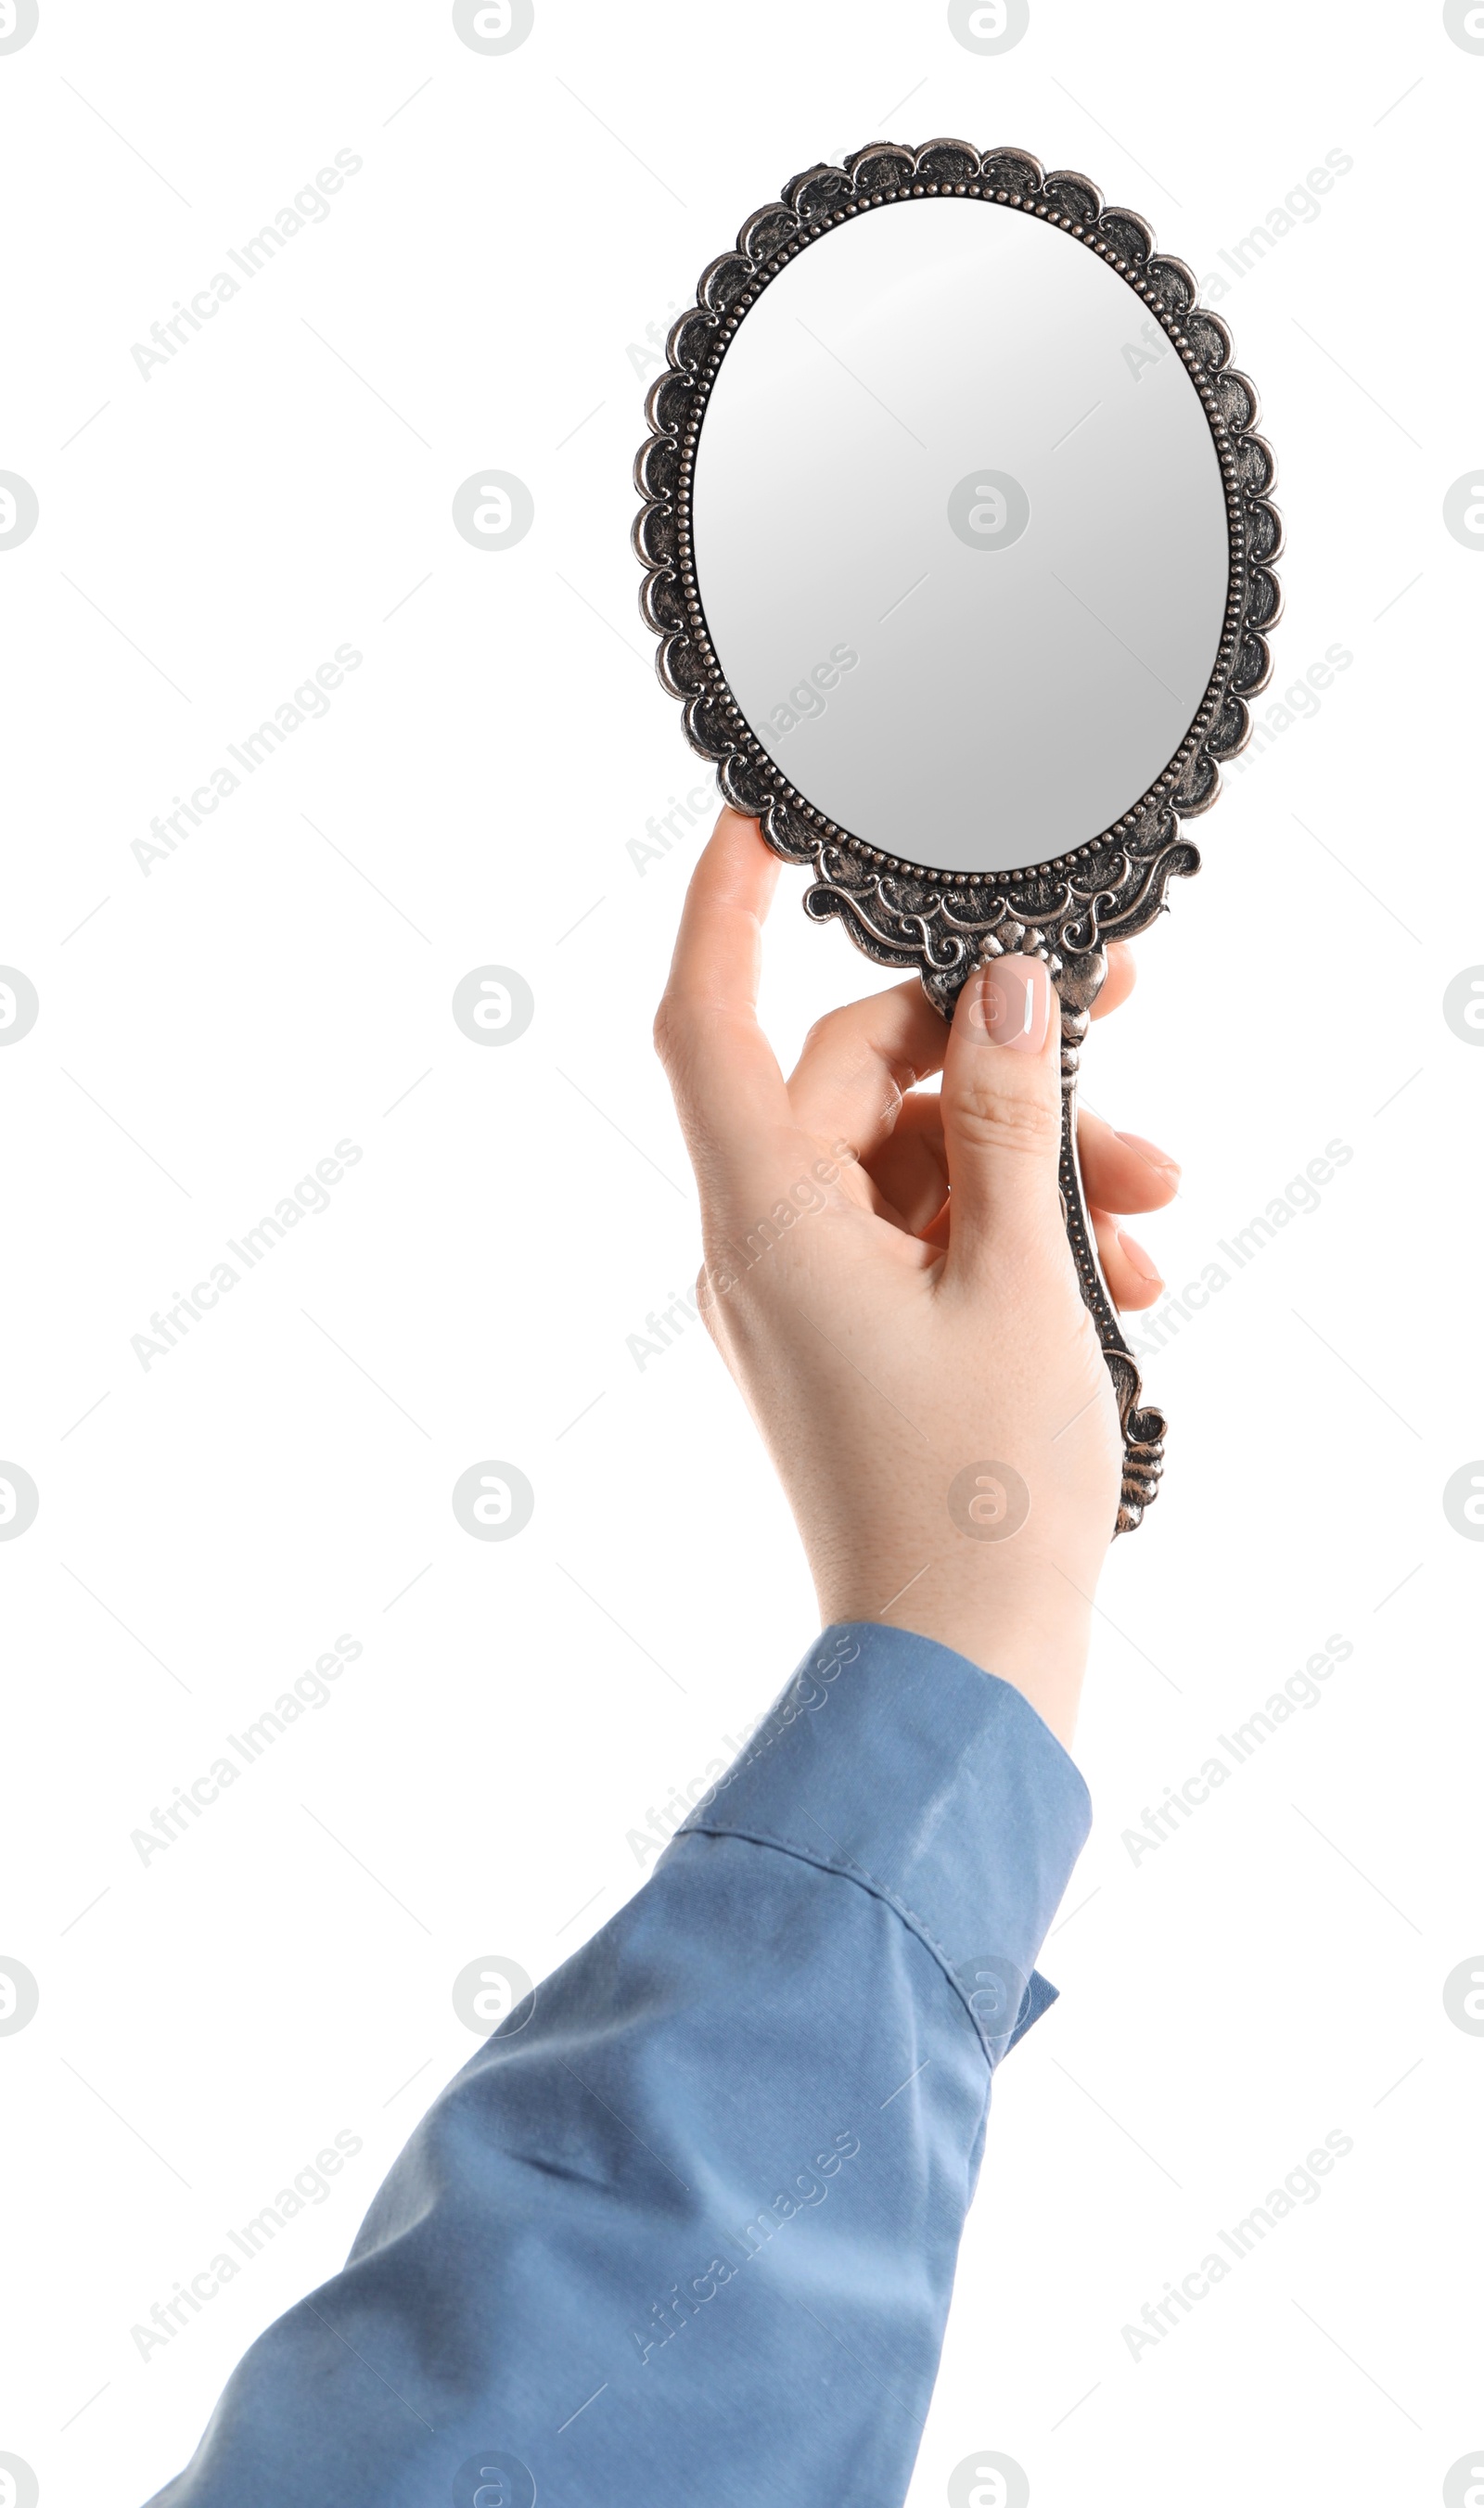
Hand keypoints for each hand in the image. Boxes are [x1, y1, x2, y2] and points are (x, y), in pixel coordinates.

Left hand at [654, 813, 1179, 1747]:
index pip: (704, 1023)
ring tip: (1151, 1205)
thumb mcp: (1019, 1275)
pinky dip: (1007, 1228)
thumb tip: (1006, 988)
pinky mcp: (844, 1344)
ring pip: (904, 1162)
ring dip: (1028, 1156)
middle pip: (852, 1083)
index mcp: (764, 1223)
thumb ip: (1013, 1115)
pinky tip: (1117, 1268)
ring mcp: (797, 1303)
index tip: (754, 825)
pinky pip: (916, 1237)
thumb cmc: (979, 1495)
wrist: (964, 1667)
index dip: (718, 912)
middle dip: (996, 1061)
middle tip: (1122, 1031)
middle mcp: (757, 1251)